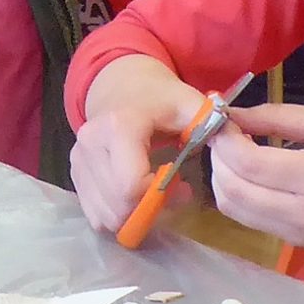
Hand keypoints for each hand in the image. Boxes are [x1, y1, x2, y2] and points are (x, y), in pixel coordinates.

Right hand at [68, 56, 210, 234]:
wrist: (122, 87)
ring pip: (106, 216)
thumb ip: (210, 124)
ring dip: (135, 216)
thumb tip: (228, 148)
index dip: (160, 197)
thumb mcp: (190, 104)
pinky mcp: (74, 173)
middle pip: (119, 206)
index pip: (131, 187)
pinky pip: (96, 215)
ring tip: (154, 194)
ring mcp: (78, 159)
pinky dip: (118, 215)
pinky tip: (134, 196)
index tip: (182, 185)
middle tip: (173, 193)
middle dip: (150, 210)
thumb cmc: (160, 99)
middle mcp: (90, 143)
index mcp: (118, 126)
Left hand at [205, 103, 303, 259]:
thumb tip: (233, 115)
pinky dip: (238, 195)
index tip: (224, 118)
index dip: (225, 139)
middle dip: (217, 158)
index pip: (247, 162)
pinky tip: (251, 175)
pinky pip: (250, 220)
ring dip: (222, 178)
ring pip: (234, 209)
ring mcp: (297, 234)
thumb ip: (280, 117)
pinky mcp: (295, 244)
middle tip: (225, 134)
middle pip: (232, 189)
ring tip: (234, 153)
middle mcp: (302, 213)